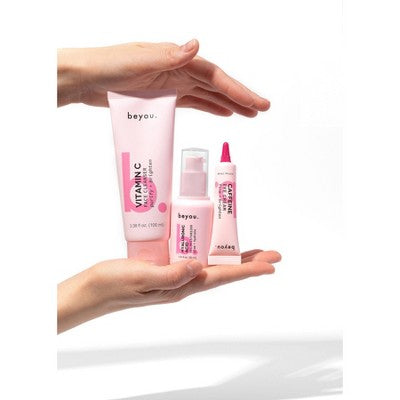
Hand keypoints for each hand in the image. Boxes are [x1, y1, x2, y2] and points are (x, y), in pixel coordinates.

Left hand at [57, 39, 269, 116]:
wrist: (85, 79)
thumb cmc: (108, 66)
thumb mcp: (139, 60)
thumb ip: (169, 56)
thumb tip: (197, 45)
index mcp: (176, 60)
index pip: (215, 77)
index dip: (238, 90)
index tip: (257, 104)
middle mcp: (178, 70)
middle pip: (216, 86)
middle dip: (239, 98)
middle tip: (261, 110)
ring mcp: (171, 84)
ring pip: (207, 96)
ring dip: (227, 104)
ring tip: (247, 114)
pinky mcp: (162, 97)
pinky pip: (191, 103)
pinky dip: (207, 107)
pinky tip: (220, 113)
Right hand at [57, 249, 280, 333]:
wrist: (94, 289)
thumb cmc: (114, 285)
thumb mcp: (142, 278)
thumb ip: (170, 274)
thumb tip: (200, 266)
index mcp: (181, 286)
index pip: (222, 277)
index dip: (248, 270)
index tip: (270, 265)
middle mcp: (183, 280)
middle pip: (223, 270)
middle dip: (249, 262)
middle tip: (272, 254)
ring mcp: (175, 273)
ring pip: (211, 262)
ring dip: (232, 256)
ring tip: (251, 250)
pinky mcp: (165, 264)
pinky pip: (193, 254)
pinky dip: (208, 248)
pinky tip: (211, 242)